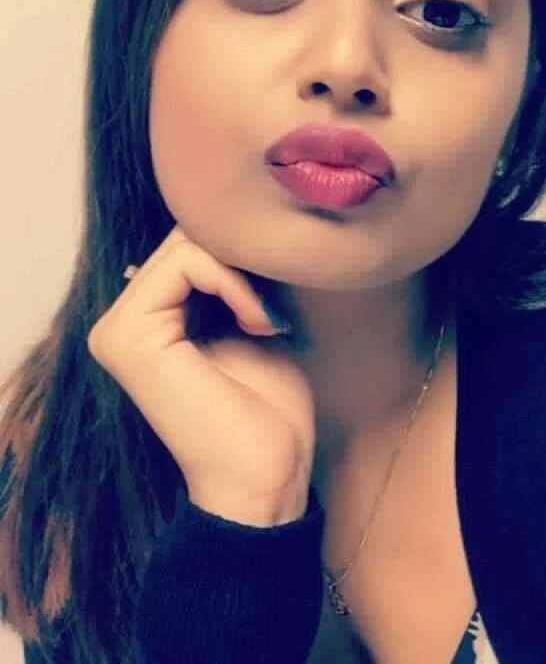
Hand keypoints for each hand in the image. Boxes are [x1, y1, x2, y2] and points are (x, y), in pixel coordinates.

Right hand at [87, 225, 314, 523]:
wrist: (269, 473)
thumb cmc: (267, 406)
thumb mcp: (249, 321)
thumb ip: (229, 277)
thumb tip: (228, 225)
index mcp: (144, 320)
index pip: (186, 243)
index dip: (238, 254)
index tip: (274, 300)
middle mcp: (119, 322)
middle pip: (184, 237)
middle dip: (239, 260)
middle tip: (272, 307)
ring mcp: (117, 330)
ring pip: (186, 243)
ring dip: (242, 273)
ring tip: (266, 319)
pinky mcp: (128, 337)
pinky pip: (186, 263)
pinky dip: (235, 282)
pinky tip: (259, 322)